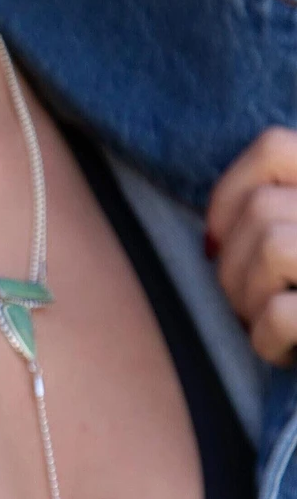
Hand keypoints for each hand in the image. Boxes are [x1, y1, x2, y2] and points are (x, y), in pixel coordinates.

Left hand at [205, 127, 296, 366]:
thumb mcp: (291, 236)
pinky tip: (279, 351)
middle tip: (243, 302)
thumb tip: (209, 241)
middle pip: (262, 208)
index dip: (229, 192)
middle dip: (232, 263)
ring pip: (271, 247)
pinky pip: (282, 311)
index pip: (274, 146)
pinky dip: (266, 339)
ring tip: (261, 323)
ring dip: (247, 298)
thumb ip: (275, 214)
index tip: (215, 239)